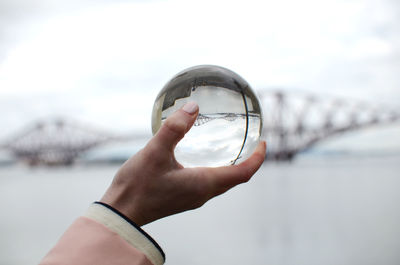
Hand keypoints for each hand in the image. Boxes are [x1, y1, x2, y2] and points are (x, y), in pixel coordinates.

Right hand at [100, 102, 265, 225]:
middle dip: (247, 161)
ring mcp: (193, 198)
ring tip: (231, 147)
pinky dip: (215, 169)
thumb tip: (193, 106)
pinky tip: (201, 157)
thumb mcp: (155, 152)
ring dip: (232, 166)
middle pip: (235, 178)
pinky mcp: (183, 198)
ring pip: (222, 182)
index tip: (264, 142)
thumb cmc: (137, 186)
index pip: (243, 173)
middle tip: (251, 143)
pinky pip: (208, 183)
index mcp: (204, 184)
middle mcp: (203, 194)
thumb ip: (174, 128)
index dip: (257, 158)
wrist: (121, 213)